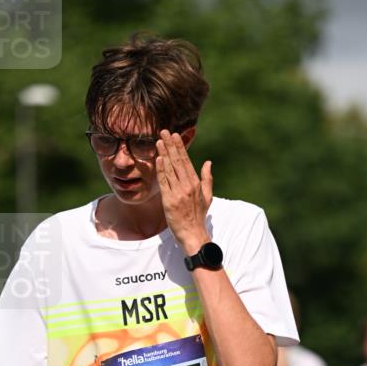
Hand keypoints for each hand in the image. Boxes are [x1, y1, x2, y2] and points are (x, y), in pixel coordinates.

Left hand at [156, 130, 211, 252]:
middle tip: (164, 132)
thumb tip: (208, 162)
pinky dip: (161, 170)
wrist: (193, 234)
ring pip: (170, 169)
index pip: (186, 161)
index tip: (174, 135)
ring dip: (164, 153)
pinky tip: (158, 159)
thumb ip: (207, 178)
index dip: (179, 147)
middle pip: (178, 161)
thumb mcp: (207, 196)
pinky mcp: (169, 201)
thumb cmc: (199, 216)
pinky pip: (164, 182)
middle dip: (170, 145)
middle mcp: (187, 186)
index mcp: (196, 184)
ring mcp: (178, 193)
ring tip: (159, 141)